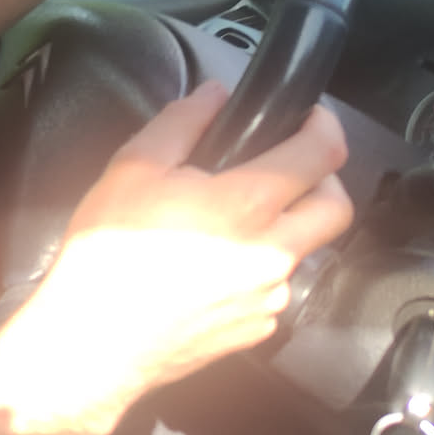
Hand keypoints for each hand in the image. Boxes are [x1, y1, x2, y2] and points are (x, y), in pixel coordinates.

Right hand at [0, 81, 352, 434]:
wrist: (95, 338)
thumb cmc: (108, 254)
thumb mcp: (133, 167)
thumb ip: (181, 122)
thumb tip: (214, 95)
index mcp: (246, 206)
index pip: (322, 156)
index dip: (325, 125)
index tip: (311, 118)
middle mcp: (272, 254)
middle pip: (338, 209)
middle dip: (325, 179)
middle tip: (292, 166)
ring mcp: (270, 298)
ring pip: (304, 251)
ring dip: (286, 226)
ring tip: (233, 220)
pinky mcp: (258, 329)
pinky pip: (276, 288)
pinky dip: (259, 268)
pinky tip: (213, 264)